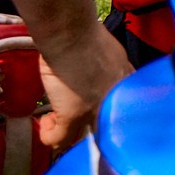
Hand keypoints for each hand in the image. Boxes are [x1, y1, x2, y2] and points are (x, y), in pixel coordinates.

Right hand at [36, 26, 131, 153]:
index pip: (126, 113)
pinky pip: (59, 140)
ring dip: (69, 133)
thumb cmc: (87, 35)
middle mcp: (116, 102)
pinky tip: (46, 122)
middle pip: (107, 130)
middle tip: (76, 121)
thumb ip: (113, 70)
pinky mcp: (73, 116)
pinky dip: (49, 135)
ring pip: (84, 138)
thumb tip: (102, 77)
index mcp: (128, 86)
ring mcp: (96, 111)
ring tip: (58, 120)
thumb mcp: (112, 54)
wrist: (71, 33)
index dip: (109, 117)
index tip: (94, 112)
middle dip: (92, 129)